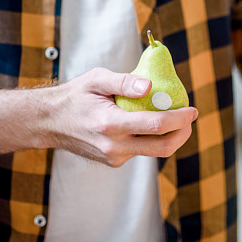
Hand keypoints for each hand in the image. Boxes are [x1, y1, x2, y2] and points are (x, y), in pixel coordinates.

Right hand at [44, 67, 197, 166]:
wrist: (49, 122)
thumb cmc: (74, 96)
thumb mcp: (96, 79)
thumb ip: (124, 82)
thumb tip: (150, 85)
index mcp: (111, 124)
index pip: (156, 126)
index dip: (180, 118)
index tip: (192, 109)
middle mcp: (114, 146)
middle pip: (163, 147)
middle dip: (183, 133)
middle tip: (189, 117)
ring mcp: (114, 158)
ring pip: (154, 151)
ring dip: (170, 136)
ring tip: (174, 117)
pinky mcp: (113, 162)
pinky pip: (141, 151)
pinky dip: (152, 138)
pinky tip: (150, 123)